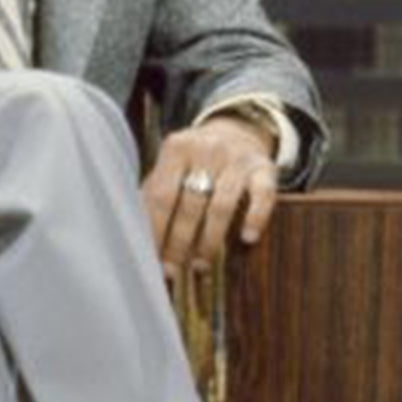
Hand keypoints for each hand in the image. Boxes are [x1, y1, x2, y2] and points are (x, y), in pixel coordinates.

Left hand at [141, 113, 279, 279]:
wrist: (237, 132)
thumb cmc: (195, 161)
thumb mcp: (171, 167)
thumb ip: (154, 196)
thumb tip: (137, 240)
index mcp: (177, 148)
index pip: (161, 196)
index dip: (156, 231)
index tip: (153, 260)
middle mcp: (208, 148)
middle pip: (190, 204)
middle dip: (179, 242)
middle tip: (174, 269)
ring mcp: (238, 158)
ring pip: (222, 206)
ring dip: (209, 240)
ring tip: (200, 265)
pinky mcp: (264, 168)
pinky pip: (262, 195)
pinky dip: (255, 218)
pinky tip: (247, 239)